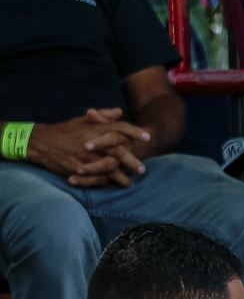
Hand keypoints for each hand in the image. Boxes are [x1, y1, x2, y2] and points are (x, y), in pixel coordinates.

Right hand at [25, 113, 152, 187]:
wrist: (41, 142)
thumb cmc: (64, 131)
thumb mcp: (82, 120)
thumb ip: (102, 116)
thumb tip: (119, 112)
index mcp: (95, 129)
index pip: (120, 128)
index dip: (135, 132)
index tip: (148, 137)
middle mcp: (93, 143)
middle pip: (119, 152)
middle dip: (133, 161)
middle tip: (142, 169)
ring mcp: (86, 157)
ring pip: (111, 168)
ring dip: (122, 177)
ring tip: (130, 182)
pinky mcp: (79, 169)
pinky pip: (97, 179)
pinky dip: (107, 183)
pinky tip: (113, 186)